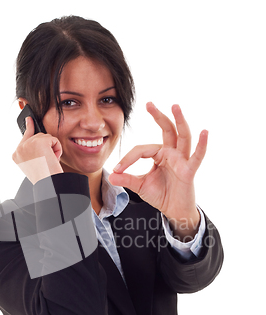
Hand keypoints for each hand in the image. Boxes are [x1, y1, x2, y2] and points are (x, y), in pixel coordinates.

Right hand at [12, 117, 63, 183]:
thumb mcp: (35, 164)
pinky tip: (53, 159)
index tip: (29, 119)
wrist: (48, 184)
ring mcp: (28, 144)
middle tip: (47, 161)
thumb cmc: (44, 178)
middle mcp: (20, 148)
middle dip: (47, 147)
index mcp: (17, 155)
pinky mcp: (39, 142)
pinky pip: (53, 139)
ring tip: (49, 162)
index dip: (29, 127)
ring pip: (46, 137)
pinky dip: (57, 149)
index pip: (24, 136)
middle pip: (38, 136)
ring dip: (52, 149)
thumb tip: (40, 138)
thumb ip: (34, 151)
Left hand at [108, 103, 207, 239]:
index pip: (142, 149)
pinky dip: (202, 145)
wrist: (173, 210)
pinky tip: (204, 132)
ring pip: (182, 136)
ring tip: (175, 106)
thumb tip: (110, 176)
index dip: (128, 159)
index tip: (118, 170)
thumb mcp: (140, 186)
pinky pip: (197, 156)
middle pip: (166, 130)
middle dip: (158, 116)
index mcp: (159, 154)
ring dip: (179, 121)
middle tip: (148, 104)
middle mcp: (172, 153)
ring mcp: (182, 160)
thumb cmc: (161, 195)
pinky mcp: (189, 170)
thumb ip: (127, 179)